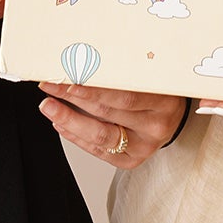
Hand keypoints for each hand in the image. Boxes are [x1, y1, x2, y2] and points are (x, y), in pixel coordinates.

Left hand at [38, 82, 187, 169]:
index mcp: (165, 101)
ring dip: (69, 119)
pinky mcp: (132, 161)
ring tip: (49, 105)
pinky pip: (98, 150)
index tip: (70, 77)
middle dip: (73, 98)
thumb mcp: (150, 78)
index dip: (95, 89)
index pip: (125, 96)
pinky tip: (61, 122)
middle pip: (107, 113)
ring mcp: (144, 146)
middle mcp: (156, 126)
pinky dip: (76, 136)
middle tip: (50, 85)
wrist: (173, 119)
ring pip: (100, 135)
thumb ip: (124, 73)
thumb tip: (83, 61)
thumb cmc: (158, 94)